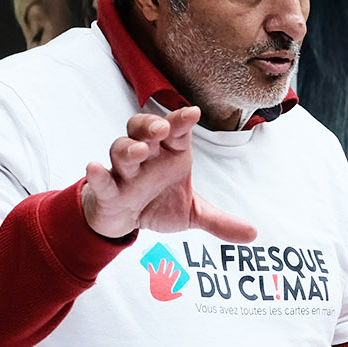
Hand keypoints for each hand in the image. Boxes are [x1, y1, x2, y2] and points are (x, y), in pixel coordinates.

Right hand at [82, 105, 256, 242]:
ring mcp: (124, 172)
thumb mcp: (192, 214)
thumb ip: (219, 221)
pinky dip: (97, 175)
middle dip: (151, 125)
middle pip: (143, 130)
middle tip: (161, 128)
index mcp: (170, 153)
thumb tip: (253, 233)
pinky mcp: (108, 190)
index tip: (193, 113)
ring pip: (121, 150)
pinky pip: (102, 180)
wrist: (127, 222)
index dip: (181, 121)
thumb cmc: (159, 204)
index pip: (176, 131)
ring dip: (128, 148)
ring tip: (139, 151)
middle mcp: (147, 156)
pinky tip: (94, 167)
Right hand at [144, 255, 184, 300]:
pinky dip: (150, 268)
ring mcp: (159, 276)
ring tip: (163, 260)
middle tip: (172, 262)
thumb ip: (175, 295)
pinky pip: (151, 271)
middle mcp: (165, 277)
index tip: (178, 271)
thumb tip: (181, 293)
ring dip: (162, 264)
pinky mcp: (153, 277)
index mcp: (170, 281)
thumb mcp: (170, 297)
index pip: (174, 276)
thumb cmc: (164, 296)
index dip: (176, 274)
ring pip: (161, 268)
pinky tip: (150, 264)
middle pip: (169, 270)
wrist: (156, 297)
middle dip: (170, 266)